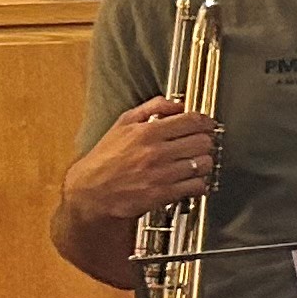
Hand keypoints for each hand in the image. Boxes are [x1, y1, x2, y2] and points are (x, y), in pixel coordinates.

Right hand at [69, 96, 218, 226]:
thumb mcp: (122, 125)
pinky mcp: (163, 194)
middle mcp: (156, 153)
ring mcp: (161, 175)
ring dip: (203, 163)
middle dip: (205, 142)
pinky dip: (199, 183)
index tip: (207, 125)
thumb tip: (177, 103)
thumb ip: (151, 108)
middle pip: (203, 142)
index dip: (205, 122)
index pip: (192, 121)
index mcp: (147, 132)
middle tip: (200, 144)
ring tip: (195, 162)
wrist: (90, 193)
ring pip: (204, 164)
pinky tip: (191, 180)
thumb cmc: (104, 159)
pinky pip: (197, 186)